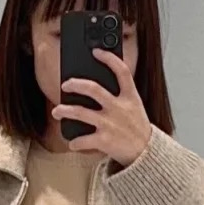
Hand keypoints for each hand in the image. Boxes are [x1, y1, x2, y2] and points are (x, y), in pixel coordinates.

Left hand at [52, 49, 153, 167]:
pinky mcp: (104, 141)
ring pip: (81, 113)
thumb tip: (97, 85)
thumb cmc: (137, 128)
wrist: (147, 153)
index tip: (96, 52)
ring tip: (56, 111)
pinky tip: (72, 142)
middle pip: (93, 89)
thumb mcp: (135, 106)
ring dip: (65, 111)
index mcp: (129, 97)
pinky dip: (75, 142)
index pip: (121, 71)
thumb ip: (121, 94)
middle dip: (75, 84)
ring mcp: (110, 124)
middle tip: (65, 85)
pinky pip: (83, 140)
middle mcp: (118, 108)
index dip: (109, 59)